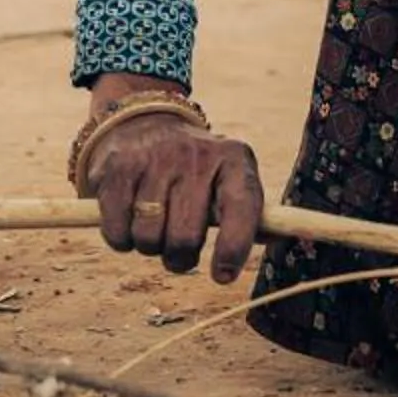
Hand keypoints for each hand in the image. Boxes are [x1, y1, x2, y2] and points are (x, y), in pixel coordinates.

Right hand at [82, 83, 263, 284]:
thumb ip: (252, 214)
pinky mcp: (117, 168)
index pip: (242, 208)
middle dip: (180, 258)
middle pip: (184, 238)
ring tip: (156, 227)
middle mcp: (196, 154)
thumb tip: (280, 238)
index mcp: (234, 159)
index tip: (222, 275)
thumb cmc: (198, 170)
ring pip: (148, 239)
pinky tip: (129, 220)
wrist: (144, 121)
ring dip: (150, 247)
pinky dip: (121, 240)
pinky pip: (117, 232)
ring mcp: (154, 158)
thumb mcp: (230, 179)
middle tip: (180, 249)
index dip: (234, 248)